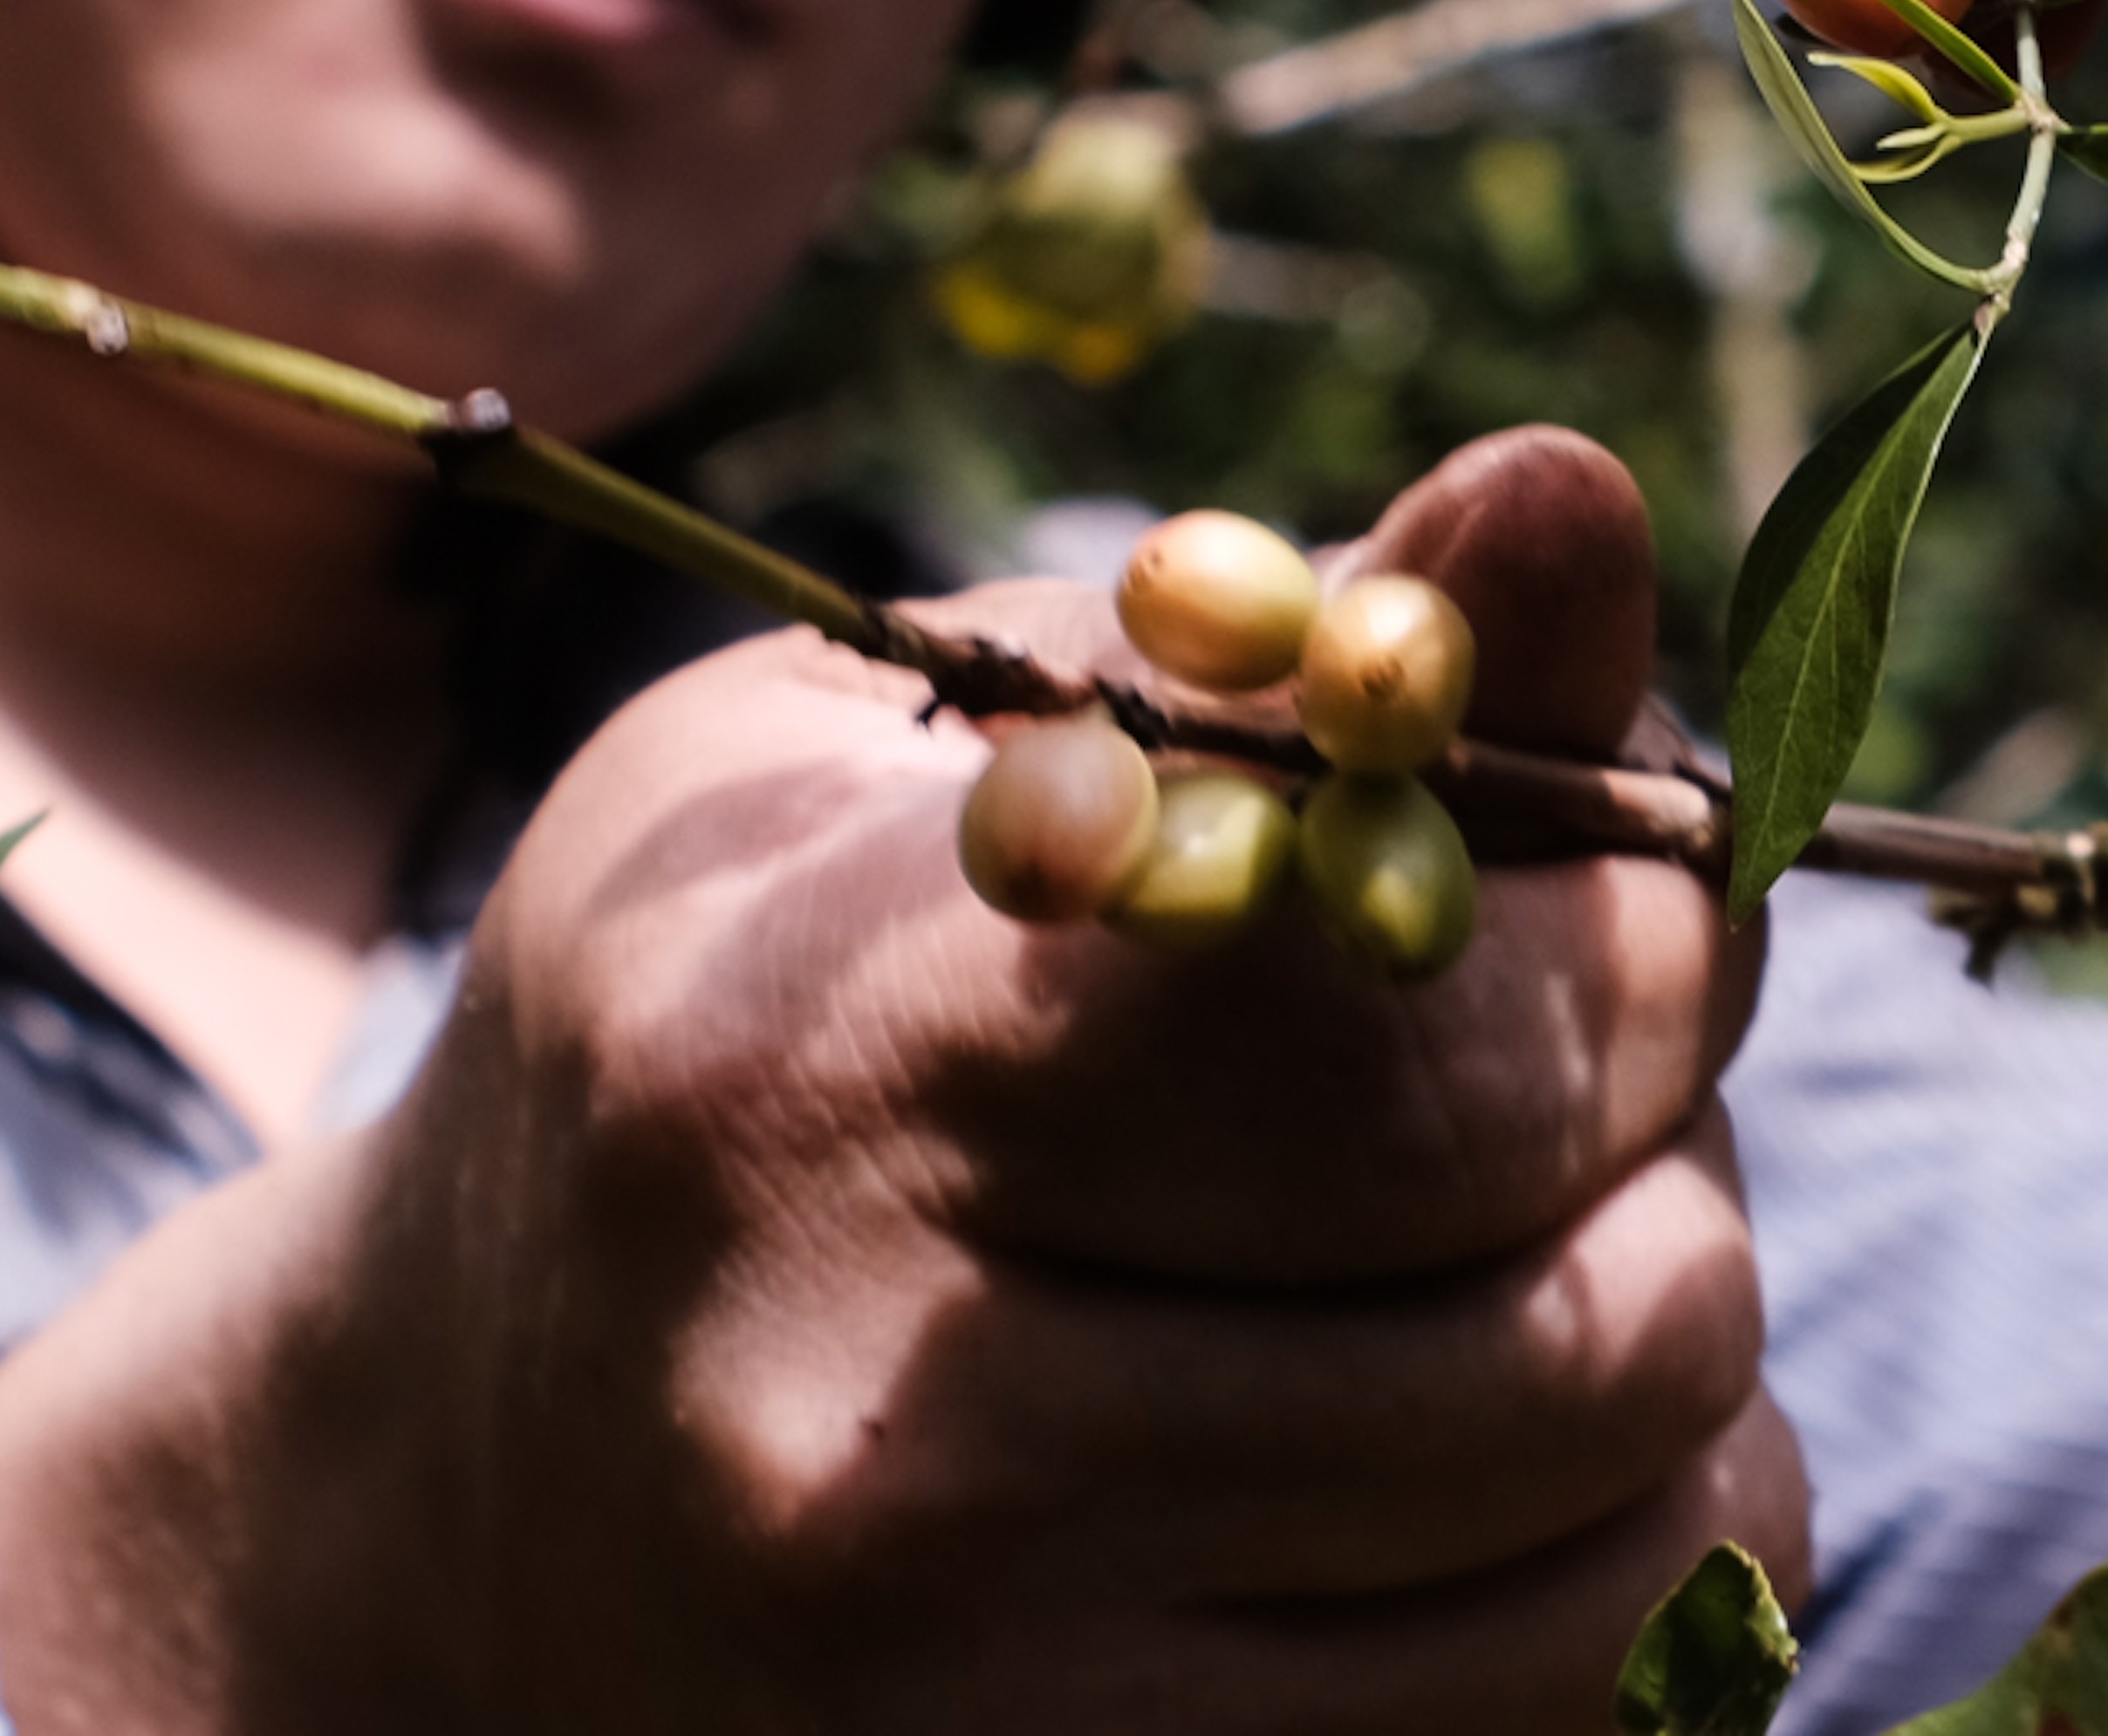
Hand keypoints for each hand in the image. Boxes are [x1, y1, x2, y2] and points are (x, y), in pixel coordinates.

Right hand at [0, 426, 1802, 1732]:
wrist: (426, 1510)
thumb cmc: (720, 1048)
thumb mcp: (917, 774)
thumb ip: (1277, 654)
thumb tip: (1574, 495)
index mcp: (828, 1080)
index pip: (1451, 1041)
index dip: (1649, 950)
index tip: (1631, 894)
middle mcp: (887, 1443)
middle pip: (1603, 1316)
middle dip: (1677, 1152)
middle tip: (1584, 1080)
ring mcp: (989, 1716)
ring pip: (1644, 1556)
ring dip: (1681, 1382)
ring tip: (1530, 1261)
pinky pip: (1571, 1724)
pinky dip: (1626, 1579)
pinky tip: (1490, 1468)